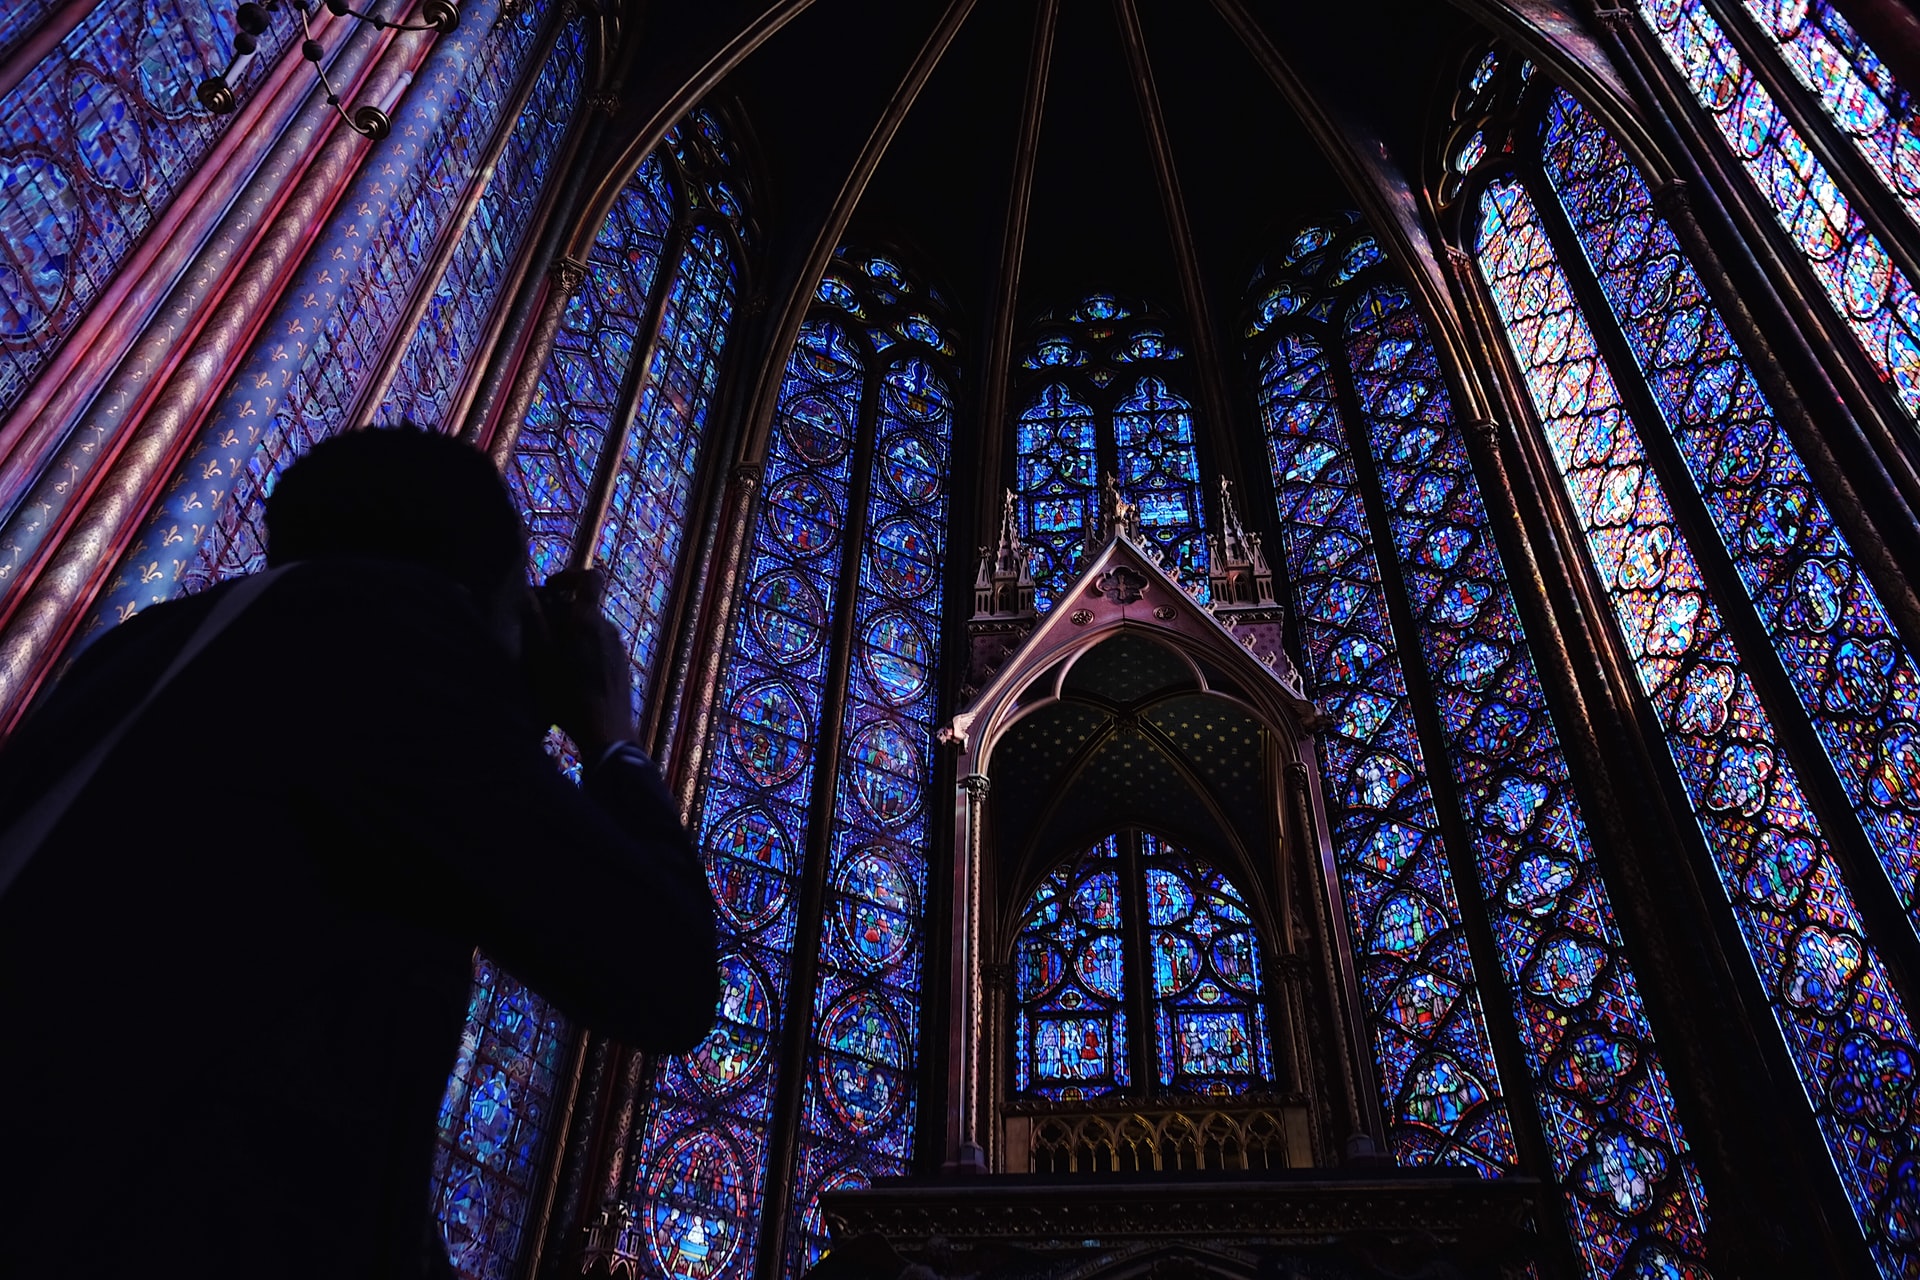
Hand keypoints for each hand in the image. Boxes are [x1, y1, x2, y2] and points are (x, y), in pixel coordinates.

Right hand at [524, 568, 634, 757]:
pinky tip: (571, 675)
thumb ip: (536, 623)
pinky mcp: (621, 663)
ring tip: (552, 659)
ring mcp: (618, 646)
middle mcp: (608, 627)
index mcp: (588, 620)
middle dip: (561, 612)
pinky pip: (599, 645)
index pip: (591, 577)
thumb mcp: (542, 660)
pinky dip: (583, 649)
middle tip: (539, 633)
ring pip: (591, 627)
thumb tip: (528, 594)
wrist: (607, 731)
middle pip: (585, 605)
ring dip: (571, 634)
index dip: (569, 575)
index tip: (549, 589)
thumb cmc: (569, 696)